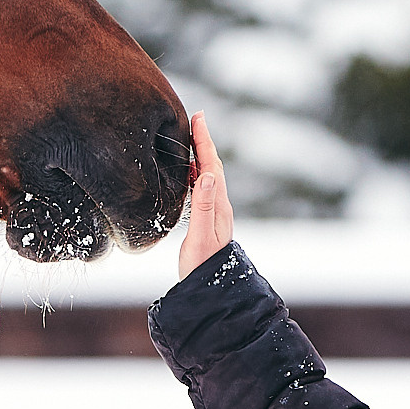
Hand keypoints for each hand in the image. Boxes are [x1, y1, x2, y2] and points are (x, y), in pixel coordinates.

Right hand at [176, 110, 232, 279]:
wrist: (212, 291)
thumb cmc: (203, 267)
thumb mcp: (200, 237)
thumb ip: (203, 206)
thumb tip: (208, 173)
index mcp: (218, 205)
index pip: (212, 165)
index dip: (204, 140)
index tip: (199, 117)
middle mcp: (219, 206)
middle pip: (213, 166)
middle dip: (204, 141)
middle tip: (196, 119)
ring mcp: (215, 213)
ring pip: (209, 176)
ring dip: (201, 155)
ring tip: (191, 138)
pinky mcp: (208, 221)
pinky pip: (203, 189)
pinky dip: (196, 173)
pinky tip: (190, 173)